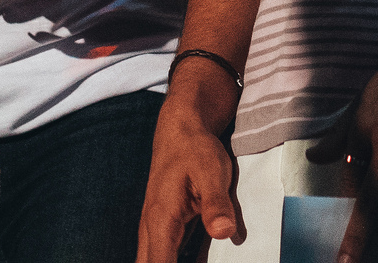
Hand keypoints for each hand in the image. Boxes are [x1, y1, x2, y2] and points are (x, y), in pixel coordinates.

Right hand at [136, 62, 242, 262]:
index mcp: (160, 221)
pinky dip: (175, 262)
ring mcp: (158, 231)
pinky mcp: (167, 229)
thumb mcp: (212, 171)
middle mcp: (153, 230)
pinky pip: (165, 258)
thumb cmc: (195, 148)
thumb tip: (224, 233)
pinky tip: (199, 260)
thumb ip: (216, 203)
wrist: (182, 128)